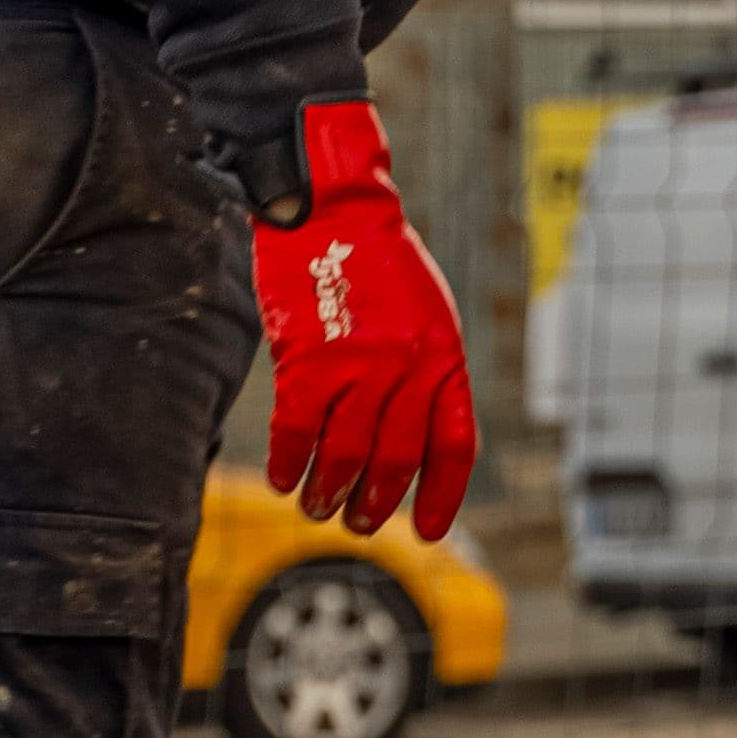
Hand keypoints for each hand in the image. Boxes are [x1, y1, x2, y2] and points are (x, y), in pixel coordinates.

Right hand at [249, 101, 477, 540]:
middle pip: (395, 461)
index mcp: (445, 358)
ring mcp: (358, 366)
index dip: (442, 496)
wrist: (334, 206)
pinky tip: (283, 478)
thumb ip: (427, 373)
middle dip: (377, 502)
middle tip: (359, 523)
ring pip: (345, 455)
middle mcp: (408, 368)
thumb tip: (413, 441)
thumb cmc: (381, 260)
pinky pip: (298, 430)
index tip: (428, 531)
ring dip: (330, 491)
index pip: (452, 447)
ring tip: (318, 507)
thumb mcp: (430, 314)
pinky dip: (289, 462)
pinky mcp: (308, 360)